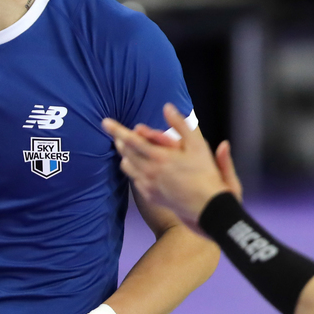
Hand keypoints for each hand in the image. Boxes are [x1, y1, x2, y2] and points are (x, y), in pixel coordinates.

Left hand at [104, 103, 238, 226]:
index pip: (132, 140)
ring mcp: (148, 186)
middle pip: (126, 153)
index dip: (117, 130)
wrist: (208, 207)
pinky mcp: (150, 197)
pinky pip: (135, 180)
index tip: (104, 122)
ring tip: (129, 150)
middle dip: (120, 141)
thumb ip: (181, 125)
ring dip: (126, 156)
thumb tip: (167, 107)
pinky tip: (141, 168)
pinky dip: (134, 171)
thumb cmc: (205, 173)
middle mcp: (149, 171)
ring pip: (127, 167)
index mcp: (159, 157)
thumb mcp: (198, 145)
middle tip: (119, 135)